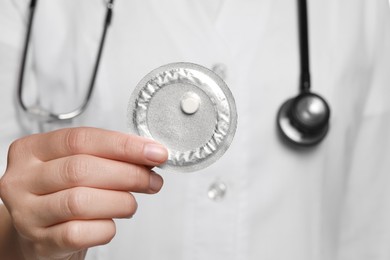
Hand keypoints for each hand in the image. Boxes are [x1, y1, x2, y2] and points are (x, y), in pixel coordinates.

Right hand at [0, 127, 167, 259]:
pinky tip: (111, 223)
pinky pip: (79, 233)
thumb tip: (150, 155)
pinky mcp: (40, 242)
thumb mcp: (77, 164)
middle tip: (152, 180)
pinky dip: (106, 227)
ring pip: (80, 202)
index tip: (155, 152)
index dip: (124, 145)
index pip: (81, 139)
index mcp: (32, 149)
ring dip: (120, 201)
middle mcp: (22, 179)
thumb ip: (107, 156)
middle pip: (81, 169)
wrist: (40, 230)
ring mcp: (27, 213)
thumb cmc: (63, 191)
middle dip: (128, 174)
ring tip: (132, 203)